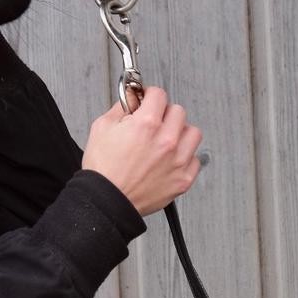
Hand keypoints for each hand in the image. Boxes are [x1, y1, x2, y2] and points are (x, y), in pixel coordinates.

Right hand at [82, 85, 202, 216]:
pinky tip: (170, 158)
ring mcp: (178, 161)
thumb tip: (131, 99)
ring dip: (180, 132)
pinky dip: (185, 157)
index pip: (159, 94)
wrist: (107, 202)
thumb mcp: (102, 128)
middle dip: (164, 113)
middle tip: (154, 121)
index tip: (147, 101)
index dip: (149, 95)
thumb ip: (120, 108)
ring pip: (193, 133)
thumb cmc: (103, 171)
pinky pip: (195, 159)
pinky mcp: (183, 179)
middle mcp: (166, 141)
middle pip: (178, 111)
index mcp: (146, 124)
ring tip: (166, 139)